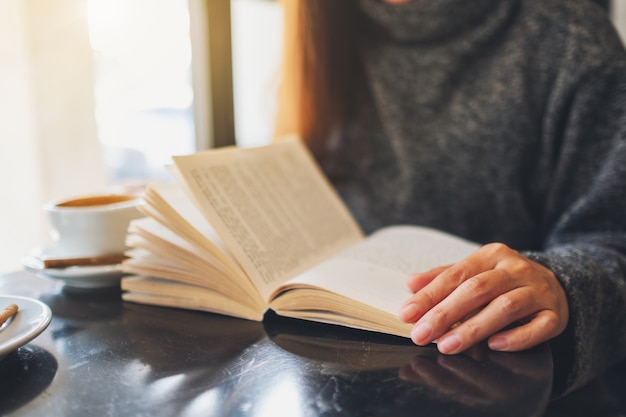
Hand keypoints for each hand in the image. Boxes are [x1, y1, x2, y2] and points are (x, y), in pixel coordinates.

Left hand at [398, 243, 568, 353]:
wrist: (556, 285)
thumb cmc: (503, 281)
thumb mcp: (474, 272)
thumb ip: (443, 277)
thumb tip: (410, 283)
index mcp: (492, 255)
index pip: (455, 275)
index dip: (429, 295)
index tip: (406, 314)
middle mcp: (516, 269)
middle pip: (477, 290)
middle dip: (445, 314)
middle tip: (420, 335)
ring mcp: (539, 291)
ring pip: (505, 307)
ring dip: (473, 329)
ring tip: (447, 346)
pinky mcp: (555, 314)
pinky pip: (539, 327)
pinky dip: (516, 337)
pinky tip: (494, 346)